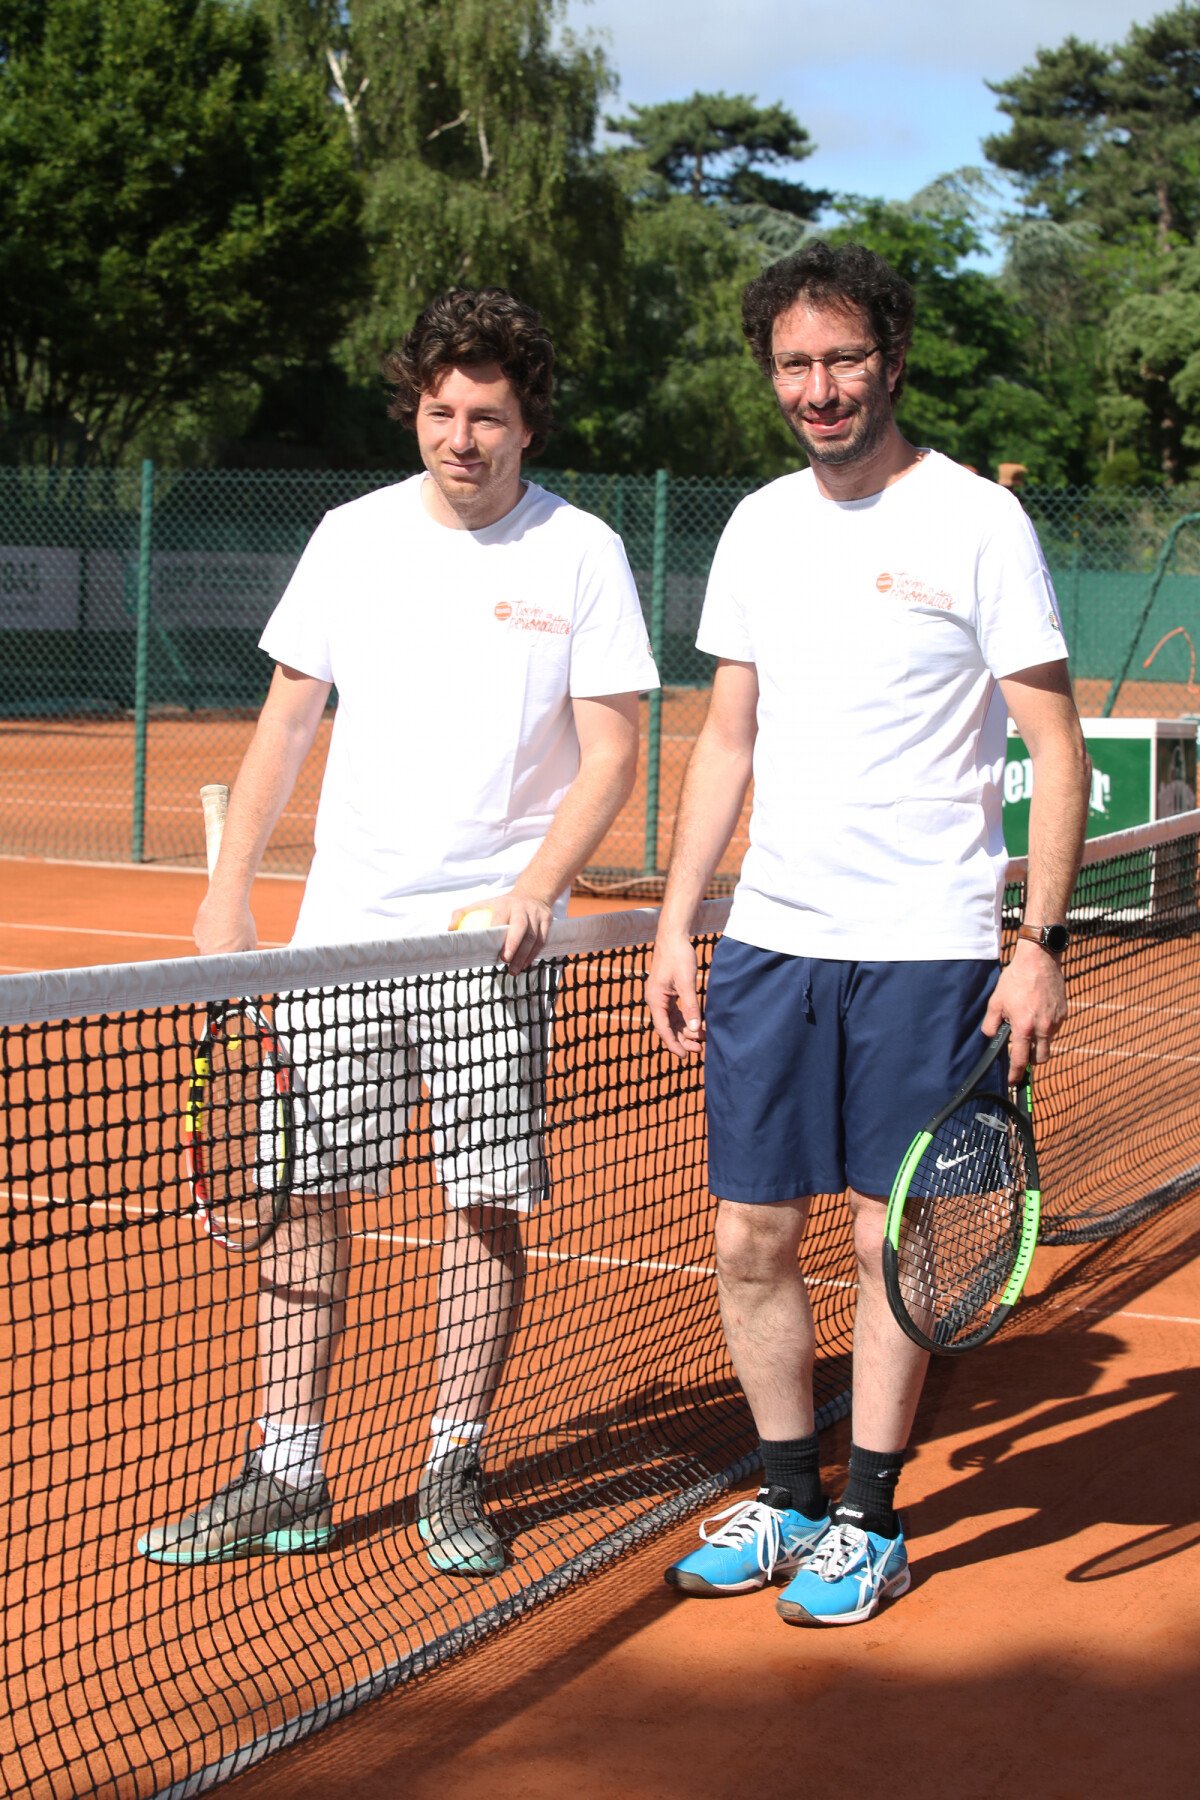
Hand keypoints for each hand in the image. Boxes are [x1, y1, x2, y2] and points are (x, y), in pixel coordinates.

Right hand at [194, 891, 257, 955]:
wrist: (227, 898)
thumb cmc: (241, 921)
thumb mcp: (251, 940)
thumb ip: (246, 953)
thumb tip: (244, 959)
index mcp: (220, 957)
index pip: (224, 966)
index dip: (231, 961)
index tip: (236, 956)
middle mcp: (206, 951)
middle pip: (215, 957)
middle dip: (223, 952)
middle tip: (233, 941)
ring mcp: (199, 940)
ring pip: (209, 946)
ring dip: (216, 941)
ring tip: (228, 929)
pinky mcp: (196, 929)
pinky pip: (204, 935)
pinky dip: (211, 931)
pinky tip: (219, 921)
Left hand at [449, 890, 553, 973]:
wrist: (533, 893)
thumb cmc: (503, 904)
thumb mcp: (484, 903)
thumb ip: (463, 913)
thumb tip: (449, 929)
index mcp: (506, 903)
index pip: (501, 917)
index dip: (497, 931)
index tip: (491, 947)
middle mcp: (523, 908)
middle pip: (521, 927)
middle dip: (514, 945)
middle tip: (505, 961)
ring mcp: (537, 915)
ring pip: (534, 937)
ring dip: (525, 955)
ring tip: (514, 970)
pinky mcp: (548, 921)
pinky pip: (542, 940)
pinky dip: (534, 954)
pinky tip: (525, 964)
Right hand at [647, 930, 703, 1055]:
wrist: (673, 936)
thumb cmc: (678, 956)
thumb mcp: (686, 982)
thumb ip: (691, 1007)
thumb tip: (695, 1030)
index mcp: (655, 999)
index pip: (663, 1028)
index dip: (674, 1044)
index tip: (684, 1056)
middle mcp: (656, 1000)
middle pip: (668, 1027)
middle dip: (682, 1040)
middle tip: (699, 1050)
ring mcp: (661, 996)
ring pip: (672, 1021)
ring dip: (685, 1031)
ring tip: (701, 1040)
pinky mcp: (668, 992)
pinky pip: (675, 1012)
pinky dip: (686, 1020)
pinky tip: (697, 1025)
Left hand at [983, 942, 1067, 1079]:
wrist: (1039, 961)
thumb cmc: (1016, 980)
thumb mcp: (996, 1001)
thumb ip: (991, 1023)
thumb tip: (991, 1036)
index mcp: (1025, 1027)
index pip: (1021, 1060)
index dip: (1016, 1074)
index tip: (1013, 1081)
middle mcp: (1043, 1028)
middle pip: (1040, 1059)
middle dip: (1031, 1060)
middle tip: (1021, 1053)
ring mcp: (1055, 1021)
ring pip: (1048, 1044)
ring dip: (1038, 1043)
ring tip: (1027, 1027)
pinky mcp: (1063, 1013)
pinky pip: (1054, 1029)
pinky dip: (1046, 1029)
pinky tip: (1037, 1014)